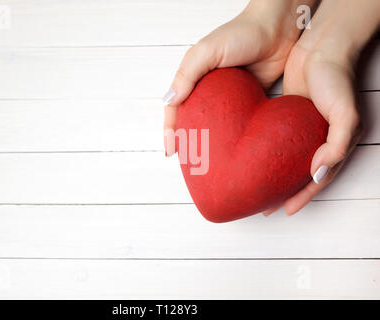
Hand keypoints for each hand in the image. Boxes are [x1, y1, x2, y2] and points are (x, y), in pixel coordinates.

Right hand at [163, 0, 314, 154]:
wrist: (279, 28)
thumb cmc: (241, 32)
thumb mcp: (206, 50)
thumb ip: (188, 74)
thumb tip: (169, 100)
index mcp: (195, 81)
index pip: (177, 110)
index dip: (171, 131)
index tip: (170, 151)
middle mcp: (211, 94)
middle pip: (194, 123)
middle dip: (189, 144)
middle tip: (188, 164)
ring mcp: (231, 102)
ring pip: (216, 129)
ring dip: (211, 147)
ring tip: (208, 167)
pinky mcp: (251, 105)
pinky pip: (240, 127)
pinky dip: (235, 141)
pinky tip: (234, 154)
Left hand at [264, 0, 379, 215]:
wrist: (321, 47)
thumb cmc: (337, 78)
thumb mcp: (346, 114)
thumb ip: (336, 146)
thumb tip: (318, 173)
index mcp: (332, 143)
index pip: (316, 179)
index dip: (302, 196)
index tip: (284, 211)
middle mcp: (316, 139)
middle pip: (298, 173)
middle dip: (283, 192)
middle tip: (264, 206)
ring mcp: (301, 128)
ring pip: (285, 159)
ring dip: (272, 175)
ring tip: (254, 188)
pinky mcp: (287, 116)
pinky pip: (275, 140)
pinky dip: (266, 152)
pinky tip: (251, 158)